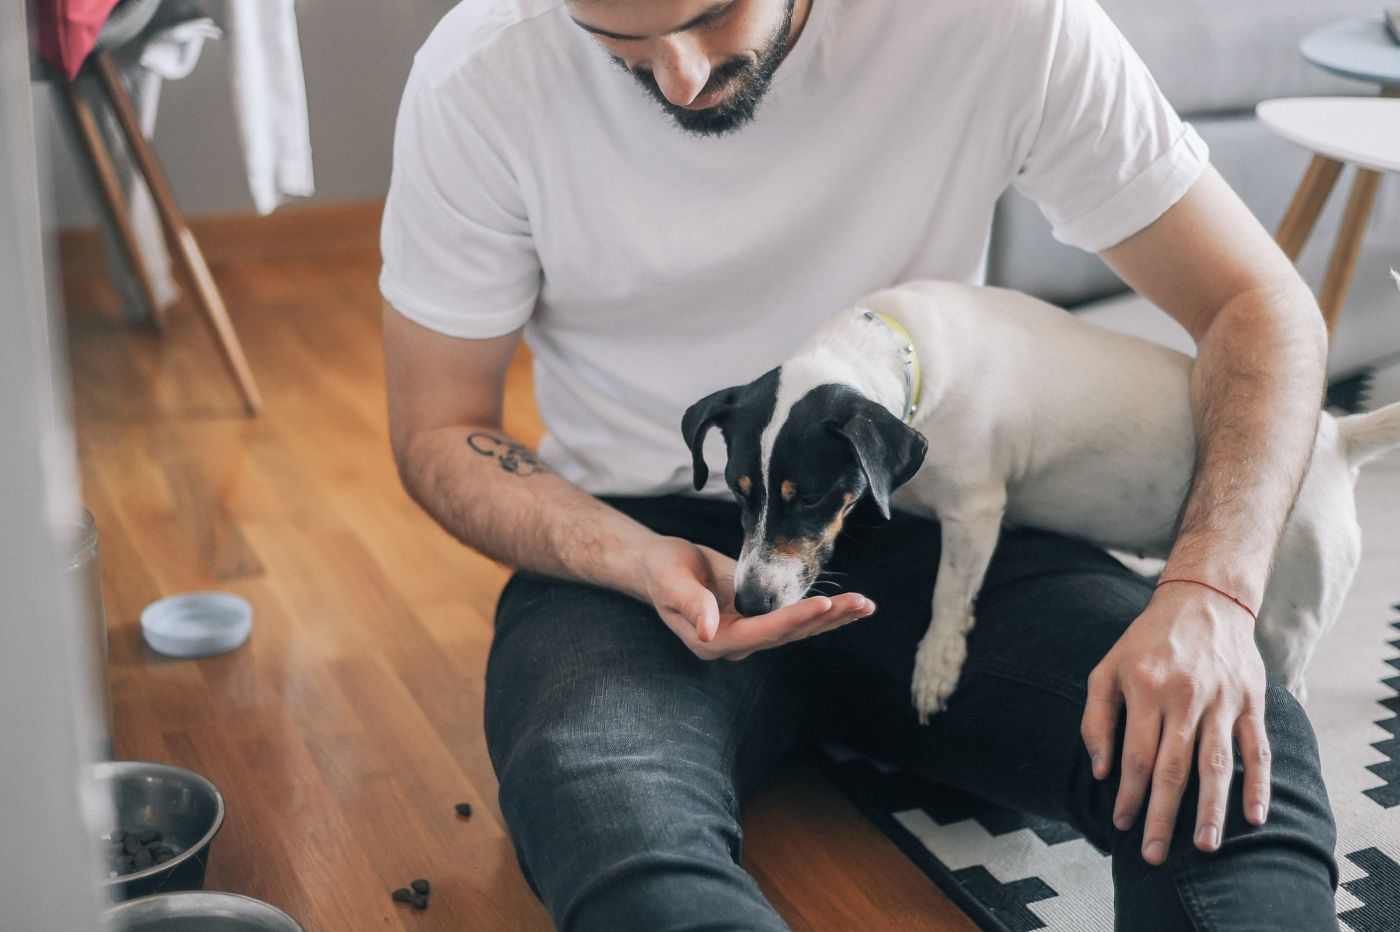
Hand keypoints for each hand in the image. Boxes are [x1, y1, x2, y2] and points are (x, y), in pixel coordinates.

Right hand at [641, 536, 874, 659]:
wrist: (661, 568)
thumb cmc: (662, 571)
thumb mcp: (670, 581)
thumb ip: (690, 604)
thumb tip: (710, 630)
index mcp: (715, 639)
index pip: (762, 631)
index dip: (793, 619)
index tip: (823, 604)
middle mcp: (738, 642)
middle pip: (788, 634)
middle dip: (826, 618)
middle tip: (860, 603)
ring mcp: (750, 631)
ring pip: (798, 629)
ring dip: (833, 617)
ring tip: (866, 605)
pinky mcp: (760, 618)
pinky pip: (796, 618)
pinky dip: (824, 612)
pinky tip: (850, 606)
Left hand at [1080, 584, 1269, 865]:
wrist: (1204, 599)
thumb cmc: (1147, 641)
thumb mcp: (1107, 667)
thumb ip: (1097, 718)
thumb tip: (1101, 770)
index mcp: (1145, 688)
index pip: (1137, 755)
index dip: (1130, 794)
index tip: (1123, 824)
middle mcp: (1185, 696)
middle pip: (1173, 768)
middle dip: (1163, 815)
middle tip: (1155, 855)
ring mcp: (1222, 700)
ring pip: (1216, 764)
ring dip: (1211, 810)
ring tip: (1206, 847)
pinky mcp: (1251, 701)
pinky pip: (1256, 748)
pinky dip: (1258, 783)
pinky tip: (1254, 816)